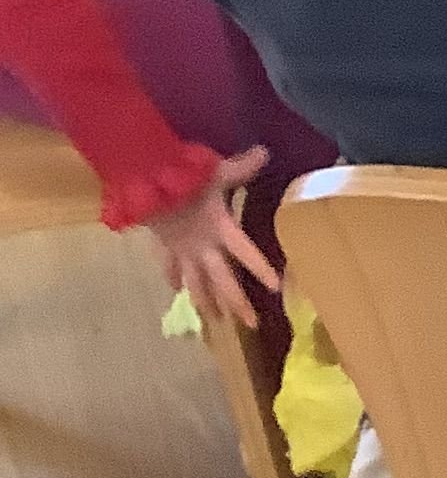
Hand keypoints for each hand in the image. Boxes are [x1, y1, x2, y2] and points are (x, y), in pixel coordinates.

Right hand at [145, 147, 275, 325]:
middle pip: (222, 281)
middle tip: (251, 325)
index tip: (277, 288)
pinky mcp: (163, 245)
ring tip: (214, 319)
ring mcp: (181, 249)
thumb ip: (241, 167)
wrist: (139, 176)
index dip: (260, 268)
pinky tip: (174, 291)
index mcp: (220, 228)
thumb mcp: (215, 170)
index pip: (246, 252)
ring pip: (195, 283)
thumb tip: (265, 152)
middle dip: (236, 303)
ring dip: (205, 301)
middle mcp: (203, 245)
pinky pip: (167, 266)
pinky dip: (171, 277)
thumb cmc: (180, 173)